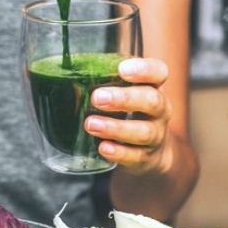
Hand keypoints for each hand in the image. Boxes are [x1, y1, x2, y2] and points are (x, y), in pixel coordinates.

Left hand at [85, 58, 173, 175]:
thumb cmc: (131, 112)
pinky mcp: (147, 158)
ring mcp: (156, 135)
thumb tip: (68, 74)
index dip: (144, 69)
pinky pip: (135, 156)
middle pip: (152, 100)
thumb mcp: (124, 92)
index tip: (122, 69)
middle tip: (97, 98)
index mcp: (153, 86)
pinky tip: (103, 148)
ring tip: (91, 124)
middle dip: (123, 99)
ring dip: (115, 127)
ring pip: (143, 131)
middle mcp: (160, 109)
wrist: (151, 152)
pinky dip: (119, 152)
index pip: (158, 71)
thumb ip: (105, 82)